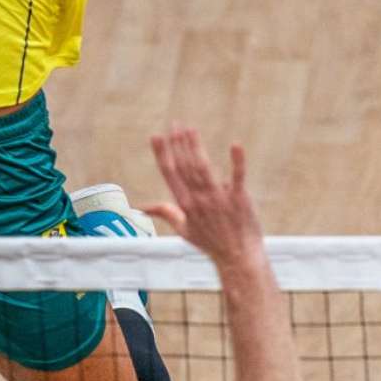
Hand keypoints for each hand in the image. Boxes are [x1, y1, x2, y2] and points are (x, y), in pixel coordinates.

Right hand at [146, 126, 263, 269]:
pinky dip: (237, 162)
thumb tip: (142, 207)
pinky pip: (238, 178)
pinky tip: (236, 145)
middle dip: (179, 144)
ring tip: (190, 129)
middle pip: (185, 167)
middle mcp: (199, 200)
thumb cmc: (211, 243)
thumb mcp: (183, 229)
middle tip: (175, 124)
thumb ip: (165, 213)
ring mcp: (219, 199)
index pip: (171, 174)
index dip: (163, 154)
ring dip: (196, 148)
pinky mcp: (239, 199)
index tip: (157, 136)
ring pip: (204, 169)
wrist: (237, 257)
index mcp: (185, 204)